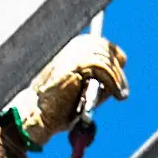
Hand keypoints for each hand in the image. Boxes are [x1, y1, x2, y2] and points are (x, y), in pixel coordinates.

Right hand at [13, 35, 128, 146]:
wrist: (35, 116)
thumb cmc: (54, 109)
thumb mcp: (79, 91)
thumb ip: (95, 82)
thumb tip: (117, 78)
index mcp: (66, 52)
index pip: (94, 41)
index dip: (110, 51)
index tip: (122, 62)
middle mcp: (67, 49)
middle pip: (101, 45)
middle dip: (115, 64)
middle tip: (122, 87)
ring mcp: (69, 55)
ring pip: (103, 57)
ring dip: (116, 77)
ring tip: (120, 94)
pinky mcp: (73, 65)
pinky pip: (101, 67)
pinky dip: (113, 80)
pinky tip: (116, 93)